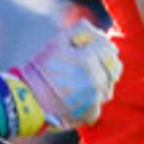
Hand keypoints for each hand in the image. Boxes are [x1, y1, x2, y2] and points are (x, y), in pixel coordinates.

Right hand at [0, 21, 122, 136]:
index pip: (110, 48)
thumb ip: (81, 30)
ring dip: (99, 81)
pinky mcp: (91, 113)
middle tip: (88, 65)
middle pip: (115, 67)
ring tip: (79, 81)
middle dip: (105, 63)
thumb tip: (99, 31)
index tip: (88, 50)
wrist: (28, 99)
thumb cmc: (41, 68)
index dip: (100, 47)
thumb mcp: (57, 41)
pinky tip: (76, 96)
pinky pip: (99, 103)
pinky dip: (91, 100)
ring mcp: (95, 99)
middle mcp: (96, 80)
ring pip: (108, 86)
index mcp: (88, 59)